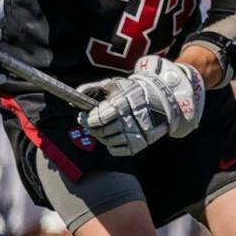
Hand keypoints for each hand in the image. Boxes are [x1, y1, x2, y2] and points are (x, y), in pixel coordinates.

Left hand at [78, 56, 204, 156]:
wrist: (162, 100)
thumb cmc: (132, 91)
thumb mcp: (113, 84)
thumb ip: (92, 88)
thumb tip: (74, 99)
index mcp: (122, 104)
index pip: (96, 119)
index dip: (86, 119)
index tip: (83, 116)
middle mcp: (129, 120)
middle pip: (100, 132)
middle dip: (92, 128)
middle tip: (91, 123)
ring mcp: (136, 133)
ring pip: (107, 141)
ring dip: (102, 136)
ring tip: (105, 128)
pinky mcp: (140, 144)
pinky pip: (117, 150)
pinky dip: (112, 145)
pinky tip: (114, 135)